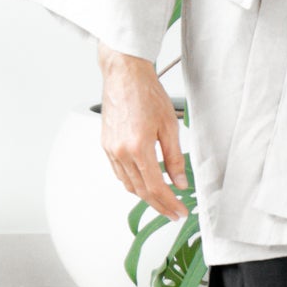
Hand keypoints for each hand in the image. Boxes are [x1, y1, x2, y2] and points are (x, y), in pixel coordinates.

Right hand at [97, 44, 188, 219]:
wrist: (125, 75)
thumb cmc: (146, 93)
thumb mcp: (169, 126)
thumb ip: (175, 158)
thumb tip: (179, 181)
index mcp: (138, 148)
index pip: (155, 187)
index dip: (169, 204)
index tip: (180, 211)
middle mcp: (121, 152)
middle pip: (141, 191)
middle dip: (159, 205)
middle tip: (174, 211)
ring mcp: (111, 149)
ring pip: (128, 184)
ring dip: (145, 196)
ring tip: (162, 199)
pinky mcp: (106, 145)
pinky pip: (119, 173)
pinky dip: (132, 182)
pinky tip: (144, 181)